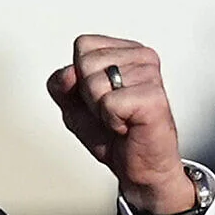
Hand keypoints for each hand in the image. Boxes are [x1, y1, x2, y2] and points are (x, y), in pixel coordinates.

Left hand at [46, 35, 196, 214]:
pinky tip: (127, 126)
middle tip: (110, 112)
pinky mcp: (153, 96)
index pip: (83, 45)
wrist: (139, 169)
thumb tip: (69, 73)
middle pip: (86, 62)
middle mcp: (142, 57)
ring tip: (120, 118)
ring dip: (100, 110)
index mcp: (125, 51)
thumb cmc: (112, 135)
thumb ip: (60, 85)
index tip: (100, 97)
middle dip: (88, 95)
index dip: (80, 78)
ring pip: (94, 82)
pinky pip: (109, 103)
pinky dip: (111, 121)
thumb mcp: (73, 106)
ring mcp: (150, 74)